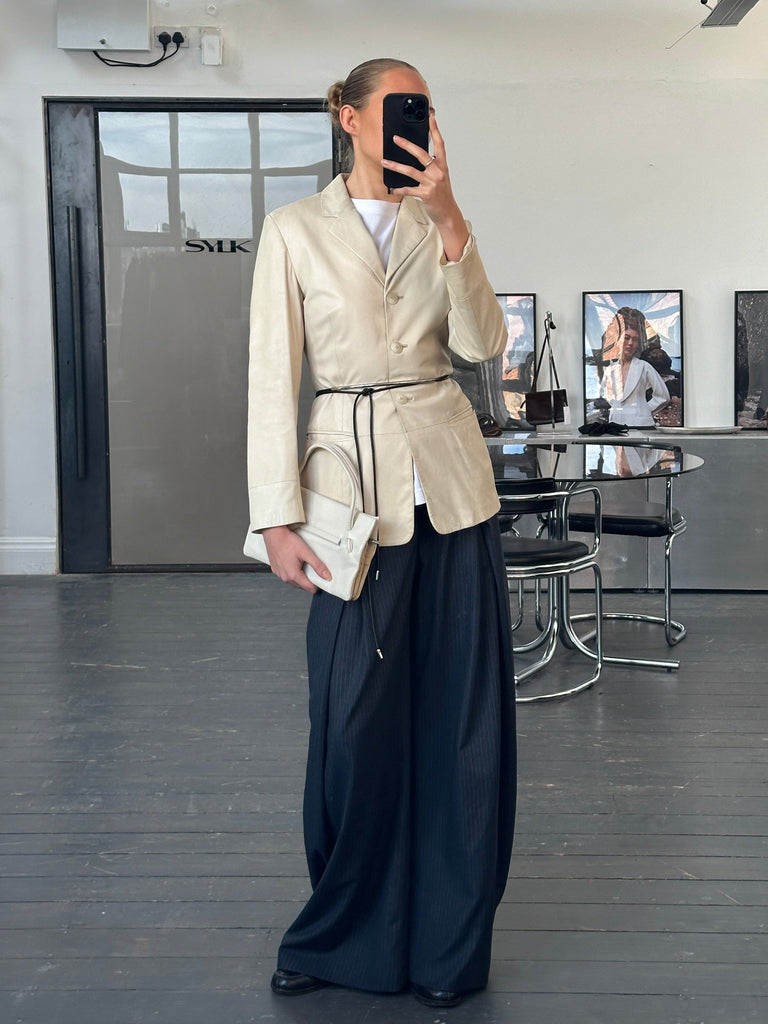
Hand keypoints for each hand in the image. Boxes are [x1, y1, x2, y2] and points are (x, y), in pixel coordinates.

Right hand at [261, 525, 330, 593]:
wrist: (274, 533)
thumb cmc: (287, 541)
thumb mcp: (306, 553)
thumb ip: (318, 566)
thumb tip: (326, 576)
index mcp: (293, 575)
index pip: (309, 588)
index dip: (317, 585)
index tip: (321, 579)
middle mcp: (285, 577)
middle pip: (301, 586)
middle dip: (308, 580)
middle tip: (311, 568)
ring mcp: (279, 573)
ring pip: (293, 581)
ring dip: (300, 576)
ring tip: (302, 564)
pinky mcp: (275, 569)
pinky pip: (286, 576)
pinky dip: (291, 572)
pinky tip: (293, 563)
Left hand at [382, 112, 468, 260]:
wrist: (448, 213)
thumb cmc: (442, 195)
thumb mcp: (440, 178)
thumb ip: (431, 167)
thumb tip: (416, 157)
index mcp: (442, 166)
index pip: (440, 144)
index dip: (435, 129)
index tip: (430, 117)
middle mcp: (438, 172)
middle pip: (421, 154)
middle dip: (407, 144)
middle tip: (395, 138)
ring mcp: (432, 183)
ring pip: (410, 171)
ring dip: (395, 165)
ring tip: (384, 161)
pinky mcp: (426, 194)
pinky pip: (409, 189)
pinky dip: (398, 189)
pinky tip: (391, 188)